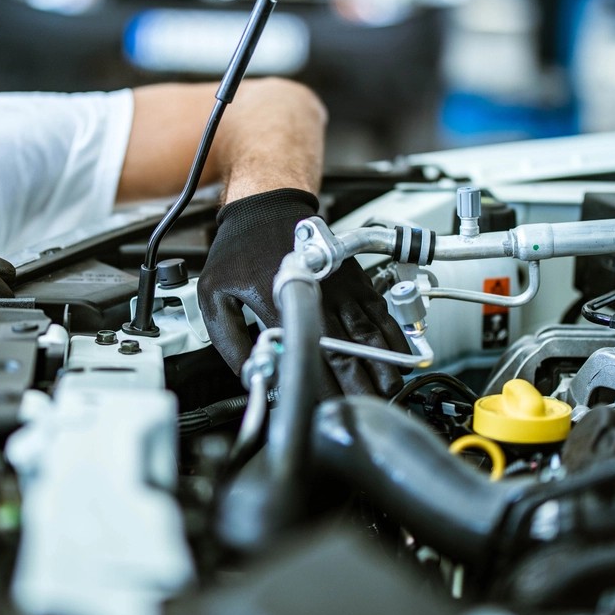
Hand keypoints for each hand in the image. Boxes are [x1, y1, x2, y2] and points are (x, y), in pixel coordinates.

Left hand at [198, 188, 407, 396]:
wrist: (266, 206)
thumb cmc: (239, 249)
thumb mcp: (215, 294)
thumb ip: (228, 340)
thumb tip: (249, 374)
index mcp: (278, 304)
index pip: (305, 355)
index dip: (320, 386)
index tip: (327, 409)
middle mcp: (314, 296)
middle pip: (342, 350)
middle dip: (358, 384)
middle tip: (366, 408)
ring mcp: (338, 287)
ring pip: (366, 333)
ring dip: (380, 364)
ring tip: (388, 389)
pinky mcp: (353, 278)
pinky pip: (378, 311)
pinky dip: (391, 335)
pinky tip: (400, 354)